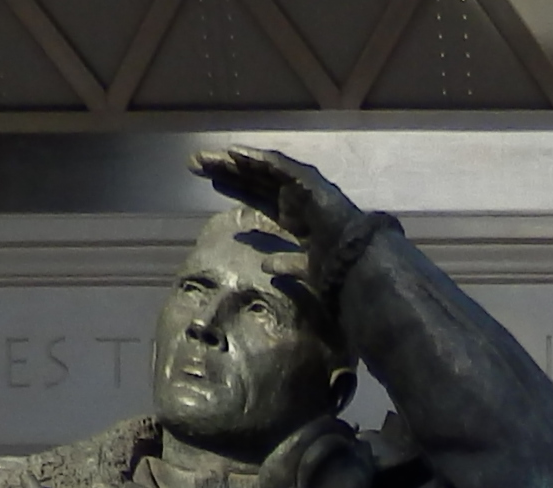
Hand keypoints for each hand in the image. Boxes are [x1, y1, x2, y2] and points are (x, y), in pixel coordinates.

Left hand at [189, 146, 377, 277]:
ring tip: (205, 156)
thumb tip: (265, 267)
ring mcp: (300, 188)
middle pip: (253, 180)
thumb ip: (285, 264)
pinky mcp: (307, 182)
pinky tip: (234, 153)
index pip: (257, 198)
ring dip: (233, 162)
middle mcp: (294, 199)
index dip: (234, 188)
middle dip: (225, 171)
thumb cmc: (336, 268)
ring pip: (260, 171)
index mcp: (293, 218)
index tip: (209, 182)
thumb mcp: (303, 268)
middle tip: (195, 162)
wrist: (357, 264)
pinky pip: (277, 166)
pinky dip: (256, 159)